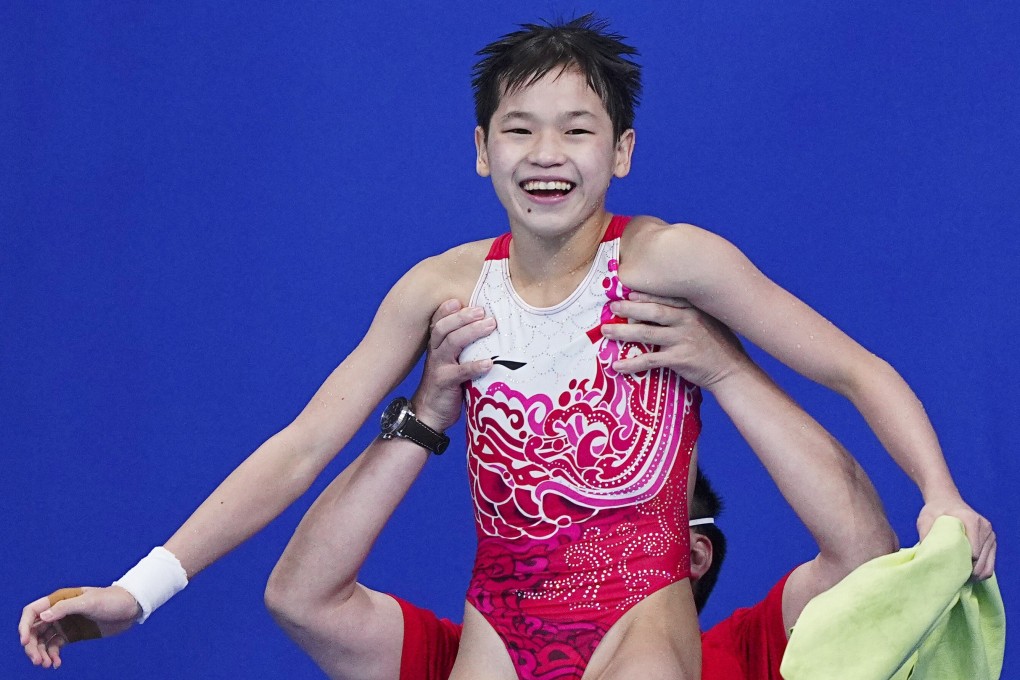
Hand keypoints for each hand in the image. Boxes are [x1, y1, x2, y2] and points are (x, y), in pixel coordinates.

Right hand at [19, 585, 139, 668]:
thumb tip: (42, 617)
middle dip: (32, 646)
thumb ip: (66, 608)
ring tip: (47, 665)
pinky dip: (53, 656)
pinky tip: (56, 664)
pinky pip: (55, 646)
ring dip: (41, 653)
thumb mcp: (90, 602)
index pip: (32, 612)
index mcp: (59, 599)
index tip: (25, 642)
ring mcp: (65, 624)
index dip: (24, 626)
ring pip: (43, 640)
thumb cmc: (112, 600)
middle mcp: (58, 612)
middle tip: (38, 661)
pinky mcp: (72, 634)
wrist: (130, 608)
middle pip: (34, 630)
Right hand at [412, 299, 494, 431]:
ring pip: (452, 343)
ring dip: (472, 332)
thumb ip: (462, 348)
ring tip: (490, 325)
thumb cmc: (446, 384)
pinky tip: (489, 363)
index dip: (447, 309)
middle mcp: (435, 353)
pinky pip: (461, 372)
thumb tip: (489, 330)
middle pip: (445, 327)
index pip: (438, 321)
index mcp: (436, 345)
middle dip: (464, 316)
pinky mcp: (445, 383)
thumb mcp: (450, 362)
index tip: (461, 299)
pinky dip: (475, 366)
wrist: (429, 414)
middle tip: (483, 311)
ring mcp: (439, 367)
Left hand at [602, 292, 748, 388]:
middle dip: (629, 308)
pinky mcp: (679, 359)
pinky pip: (650, 360)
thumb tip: (655, 305)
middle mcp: (687, 320)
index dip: (643, 294)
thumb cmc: (717, 343)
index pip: (664, 297)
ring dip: (623, 332)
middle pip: (652, 311)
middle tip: (611, 307)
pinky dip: (631, 363)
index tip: (624, 290)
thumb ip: (685, 311)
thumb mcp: (706, 319)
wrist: (732, 370)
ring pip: (646, 333)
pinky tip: (617, 365)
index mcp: (692, 308)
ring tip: (605, 331)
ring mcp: (683, 339)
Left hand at [917, 497, 995, 579]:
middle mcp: (985, 527)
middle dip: (968, 572)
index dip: (961, 564)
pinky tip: (966, 571)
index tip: (948, 568)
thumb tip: (924, 556)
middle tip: (952, 577)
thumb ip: (925, 535)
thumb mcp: (925, 519)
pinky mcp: (991, 540)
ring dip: (975, 573)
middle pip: (981, 561)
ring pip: (987, 565)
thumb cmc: (934, 510)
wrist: (946, 499)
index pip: (973, 551)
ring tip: (959, 576)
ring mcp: (990, 534)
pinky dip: (980, 570)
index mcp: (970, 520)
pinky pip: (990, 562)